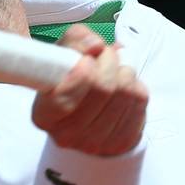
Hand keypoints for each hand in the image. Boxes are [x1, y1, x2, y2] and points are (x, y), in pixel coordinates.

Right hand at [32, 25, 148, 155]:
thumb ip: (76, 40)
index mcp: (44, 115)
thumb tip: (95, 45)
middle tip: (107, 56)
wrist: (86, 111)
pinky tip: (125, 89)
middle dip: (110, 63)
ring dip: (125, 73)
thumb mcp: (64, 53)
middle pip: (103, 89)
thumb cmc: (71, 80)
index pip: (66, 96)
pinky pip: (140, 104)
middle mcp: (67, 135)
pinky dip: (136, 88)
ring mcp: (95, 143)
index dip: (83, 70)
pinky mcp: (120, 143)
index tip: (87, 59)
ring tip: (116, 71)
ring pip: (126, 94)